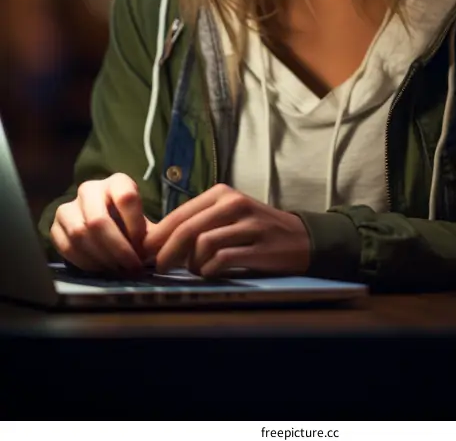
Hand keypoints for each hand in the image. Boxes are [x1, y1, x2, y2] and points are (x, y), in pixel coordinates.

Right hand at [50, 173, 156, 272]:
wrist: (106, 223)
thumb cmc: (129, 222)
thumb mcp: (143, 223)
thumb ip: (151, 235)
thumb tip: (155, 252)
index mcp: (116, 182)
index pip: (126, 198)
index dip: (135, 225)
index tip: (143, 245)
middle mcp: (89, 189)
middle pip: (98, 220)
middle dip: (117, 249)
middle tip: (130, 266)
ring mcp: (69, 206)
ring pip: (80, 234)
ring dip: (101, 257)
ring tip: (118, 269)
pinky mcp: (56, 226)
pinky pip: (67, 247)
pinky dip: (85, 262)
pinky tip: (101, 268)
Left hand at [143, 184, 310, 277]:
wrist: (300, 238)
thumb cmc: (255, 229)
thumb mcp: (227, 215)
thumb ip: (197, 222)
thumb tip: (155, 240)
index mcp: (222, 193)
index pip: (180, 214)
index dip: (159, 235)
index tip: (145, 252)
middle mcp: (234, 203)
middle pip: (188, 229)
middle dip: (167, 252)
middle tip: (160, 268)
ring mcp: (249, 225)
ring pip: (203, 244)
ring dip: (192, 263)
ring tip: (196, 269)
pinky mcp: (259, 247)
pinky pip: (222, 260)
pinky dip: (210, 270)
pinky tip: (211, 273)